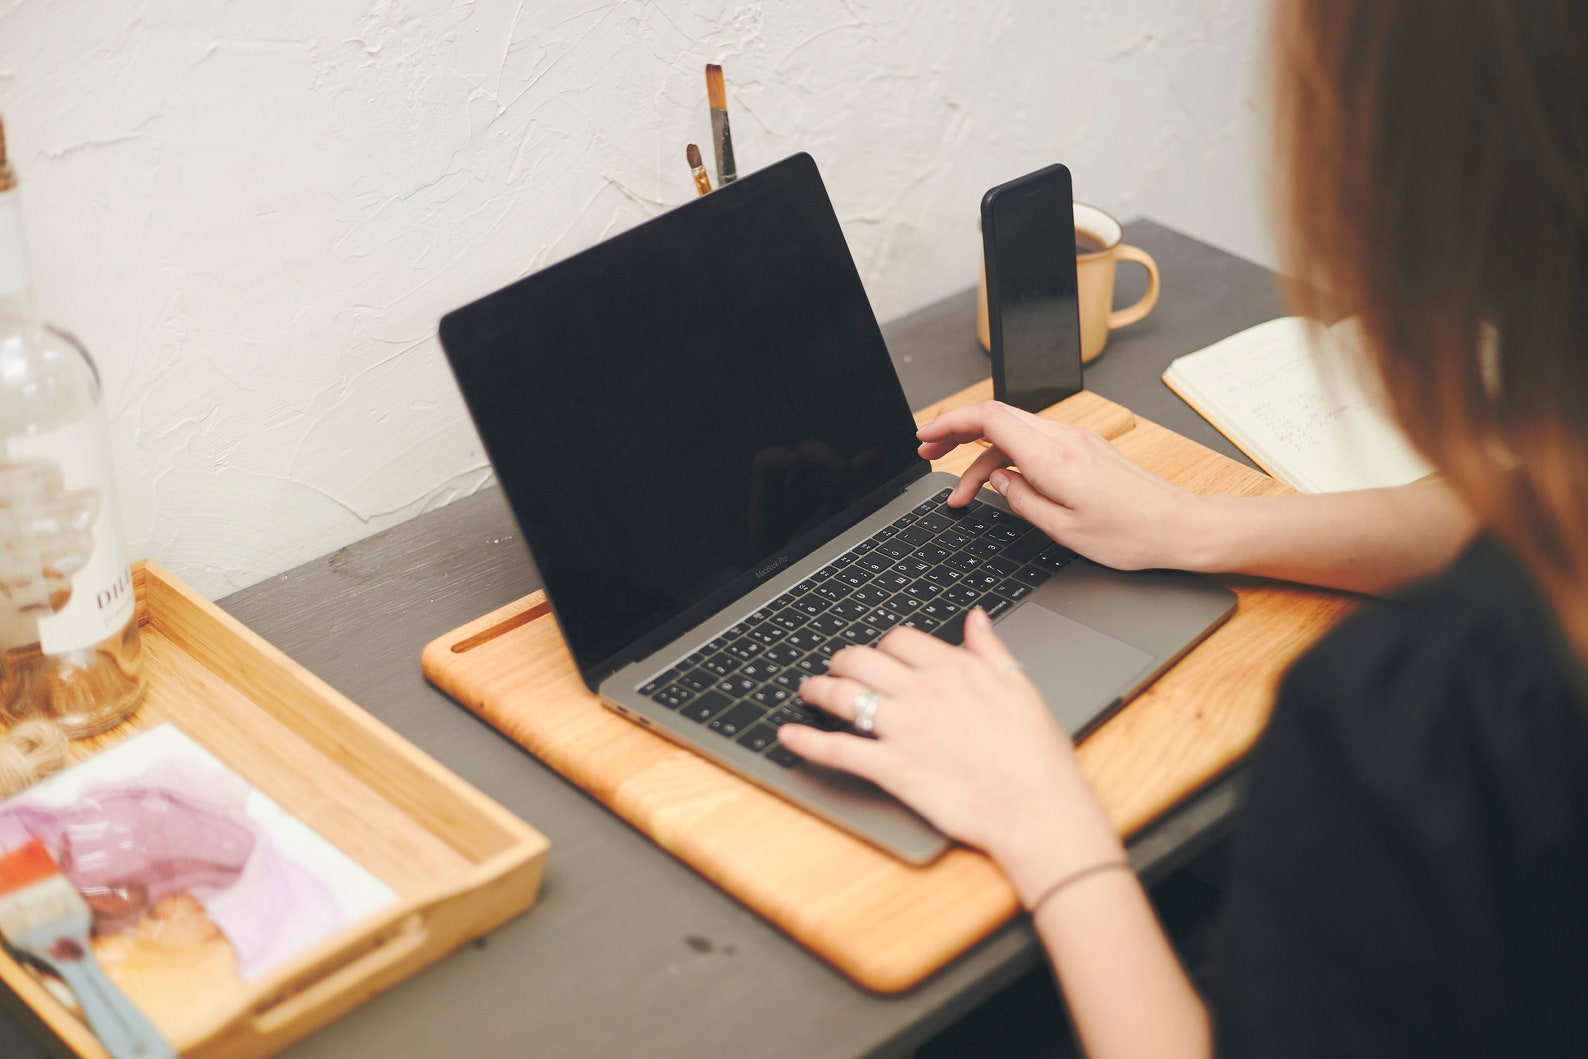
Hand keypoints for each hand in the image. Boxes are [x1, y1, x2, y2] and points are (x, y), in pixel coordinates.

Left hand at [778, 611, 1118, 872]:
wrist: (1037, 807)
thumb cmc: (1036, 754)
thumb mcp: (1020, 686)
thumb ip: (991, 648)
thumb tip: (976, 618)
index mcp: (954, 669)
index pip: (899, 639)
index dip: (882, 645)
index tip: (877, 655)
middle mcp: (922, 692)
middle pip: (861, 659)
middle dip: (842, 662)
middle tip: (836, 671)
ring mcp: (903, 729)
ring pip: (843, 695)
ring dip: (817, 690)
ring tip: (809, 693)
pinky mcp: (892, 768)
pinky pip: (837, 749)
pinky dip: (807, 742)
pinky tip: (789, 736)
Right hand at [916, 401, 1203, 571]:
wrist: (1179, 526)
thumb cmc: (1131, 534)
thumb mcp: (1063, 530)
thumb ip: (1021, 501)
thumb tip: (997, 482)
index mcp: (1052, 457)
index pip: (988, 419)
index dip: (949, 422)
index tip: (925, 437)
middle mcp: (1063, 439)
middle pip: (996, 417)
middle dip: (955, 432)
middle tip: (928, 453)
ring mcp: (1075, 440)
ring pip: (1013, 433)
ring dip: (980, 456)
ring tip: (961, 493)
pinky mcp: (1084, 449)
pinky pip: (1033, 443)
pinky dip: (1007, 459)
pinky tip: (999, 484)